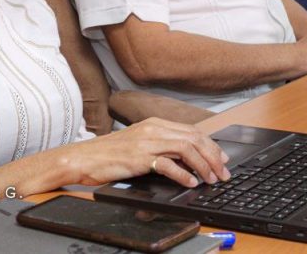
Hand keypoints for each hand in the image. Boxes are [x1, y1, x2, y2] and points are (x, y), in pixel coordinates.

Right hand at [64, 118, 230, 188]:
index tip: (222, 159)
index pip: (193, 131)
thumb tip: (186, 159)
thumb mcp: (140, 144)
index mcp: (155, 123)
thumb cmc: (110, 153)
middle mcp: (153, 129)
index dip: (211, 145)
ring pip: (186, 148)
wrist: (84, 157)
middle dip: (213, 156)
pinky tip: (190, 182)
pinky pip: (167, 164)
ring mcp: (146, 142)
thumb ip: (162, 146)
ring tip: (210, 179)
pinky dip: (183, 174)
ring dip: (203, 165)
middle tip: (222, 172)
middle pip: (194, 137)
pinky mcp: (139, 158)